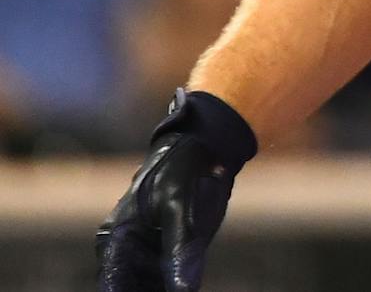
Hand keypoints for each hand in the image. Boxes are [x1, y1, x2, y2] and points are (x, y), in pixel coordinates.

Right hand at [96, 91, 254, 291]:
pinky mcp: (169, 252)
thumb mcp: (179, 205)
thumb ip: (180, 249)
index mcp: (116, 238)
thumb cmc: (181, 170)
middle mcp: (125, 250)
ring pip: (149, 286)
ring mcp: (147, 253)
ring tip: (181, 290)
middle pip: (130, 288)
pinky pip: (168, 280)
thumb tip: (182, 291)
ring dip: (162, 289)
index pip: (113, 283)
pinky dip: (175, 286)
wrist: (203, 148)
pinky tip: (186, 288)